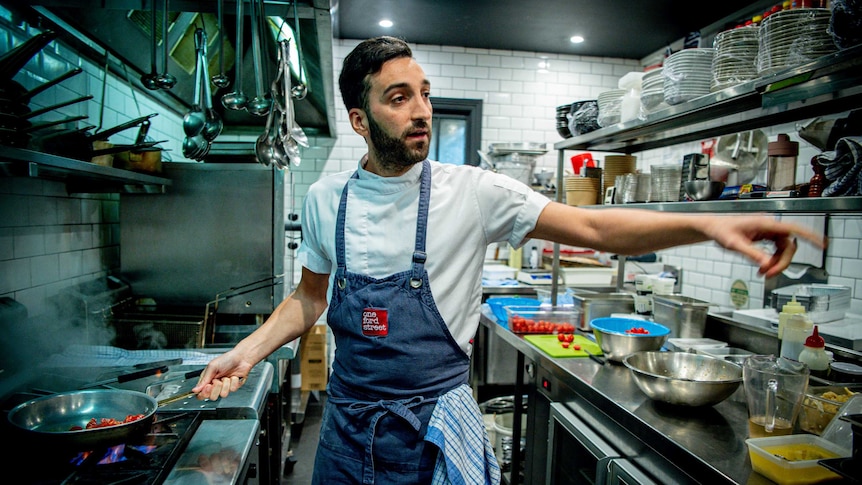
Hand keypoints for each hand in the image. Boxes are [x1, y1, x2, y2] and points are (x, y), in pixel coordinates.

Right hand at [192, 351, 252, 400]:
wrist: (241, 357)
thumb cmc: (227, 359)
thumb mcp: (212, 366)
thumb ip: (204, 379)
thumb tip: (195, 390)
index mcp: (207, 380)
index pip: (201, 394)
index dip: (204, 393)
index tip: (208, 386)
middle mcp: (215, 385)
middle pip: (212, 397)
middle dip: (216, 388)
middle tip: (218, 381)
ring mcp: (224, 387)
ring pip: (223, 394)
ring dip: (226, 384)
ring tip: (227, 376)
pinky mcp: (233, 387)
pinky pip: (232, 390)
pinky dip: (234, 382)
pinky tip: (234, 376)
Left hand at [706, 215, 826, 277]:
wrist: (713, 227)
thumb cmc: (721, 230)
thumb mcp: (735, 244)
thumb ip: (752, 254)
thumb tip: (767, 264)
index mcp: (765, 224)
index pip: (793, 229)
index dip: (810, 236)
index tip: (822, 244)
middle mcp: (769, 226)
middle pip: (788, 246)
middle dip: (782, 262)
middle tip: (769, 274)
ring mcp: (768, 231)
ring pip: (783, 250)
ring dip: (776, 263)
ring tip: (762, 273)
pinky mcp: (765, 236)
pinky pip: (776, 250)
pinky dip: (771, 261)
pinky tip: (763, 268)